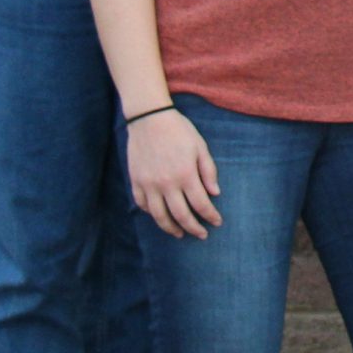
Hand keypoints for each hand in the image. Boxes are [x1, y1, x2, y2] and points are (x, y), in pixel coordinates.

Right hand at [127, 109, 220, 238]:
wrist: (149, 118)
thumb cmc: (179, 130)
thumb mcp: (200, 147)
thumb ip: (208, 171)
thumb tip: (215, 193)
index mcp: (185, 175)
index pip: (201, 205)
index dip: (210, 216)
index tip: (217, 222)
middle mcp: (166, 183)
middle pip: (181, 215)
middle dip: (194, 228)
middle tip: (201, 235)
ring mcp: (148, 184)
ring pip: (159, 216)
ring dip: (171, 228)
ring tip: (180, 233)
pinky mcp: (135, 181)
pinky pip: (142, 204)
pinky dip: (151, 213)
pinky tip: (160, 216)